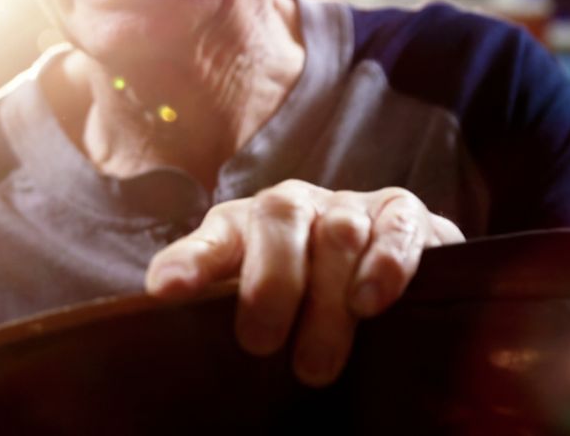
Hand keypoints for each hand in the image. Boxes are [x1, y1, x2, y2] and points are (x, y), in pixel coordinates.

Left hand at [145, 180, 464, 386]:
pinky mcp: (402, 213)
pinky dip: (386, 264)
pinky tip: (371, 304)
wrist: (383, 266)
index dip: (191, 260)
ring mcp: (350, 206)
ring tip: (316, 363)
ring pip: (339, 232)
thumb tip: (181, 337)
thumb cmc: (305, 300)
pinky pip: (396, 226)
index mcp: (247, 226)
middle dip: (269, 284)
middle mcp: (296, 206)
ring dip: (328, 298)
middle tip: (260, 344)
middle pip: (279, 218)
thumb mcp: (259, 309)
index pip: (215, 236)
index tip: (167, 291)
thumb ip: (220, 314)